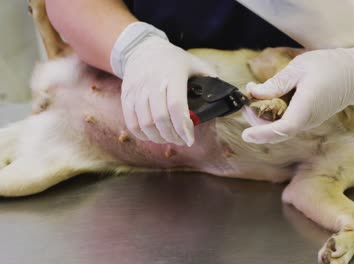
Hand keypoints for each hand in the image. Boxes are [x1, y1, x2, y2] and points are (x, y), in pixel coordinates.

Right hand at [112, 22, 216, 145]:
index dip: (183, 126)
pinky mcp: (126, 96)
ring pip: (145, 123)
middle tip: (182, 141)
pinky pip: (131, 123)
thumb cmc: (173, 60)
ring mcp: (137, 90)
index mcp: (172, 74)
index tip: (190, 139)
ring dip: (158, 137)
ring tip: (169, 139)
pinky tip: (153, 136)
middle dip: (173, 136)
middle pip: (160, 118)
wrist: (141, 49)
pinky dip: (142, 135)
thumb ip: (210, 76)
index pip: (176, 106)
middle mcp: (152, 82)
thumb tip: (226, 94)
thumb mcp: (194, 62)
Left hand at [242, 39, 353, 143]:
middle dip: (257, 119)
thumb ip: (277, 83)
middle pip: (277, 130)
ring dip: (264, 115)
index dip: (262, 134)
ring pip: (281, 127)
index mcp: (306, 108)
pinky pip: (288, 121)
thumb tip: (255, 93)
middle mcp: (308, 120)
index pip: (281, 129)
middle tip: (247, 98)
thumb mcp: (300, 67)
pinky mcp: (309, 118)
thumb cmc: (331, 66)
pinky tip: (270, 97)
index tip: (246, 134)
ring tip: (255, 94)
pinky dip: (275, 113)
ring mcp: (309, 121)